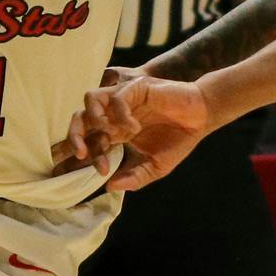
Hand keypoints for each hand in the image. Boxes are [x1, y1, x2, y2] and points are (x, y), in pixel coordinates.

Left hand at [58, 74, 213, 191]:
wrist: (201, 118)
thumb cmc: (178, 140)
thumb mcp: (155, 167)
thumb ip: (134, 178)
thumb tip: (110, 187)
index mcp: (115, 134)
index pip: (87, 142)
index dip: (79, 157)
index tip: (88, 171)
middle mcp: (114, 116)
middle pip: (80, 119)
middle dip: (74, 136)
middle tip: (81, 154)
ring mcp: (123, 100)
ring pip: (90, 99)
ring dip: (92, 118)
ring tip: (106, 134)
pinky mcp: (135, 88)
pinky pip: (117, 97)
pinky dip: (121, 114)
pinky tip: (135, 127)